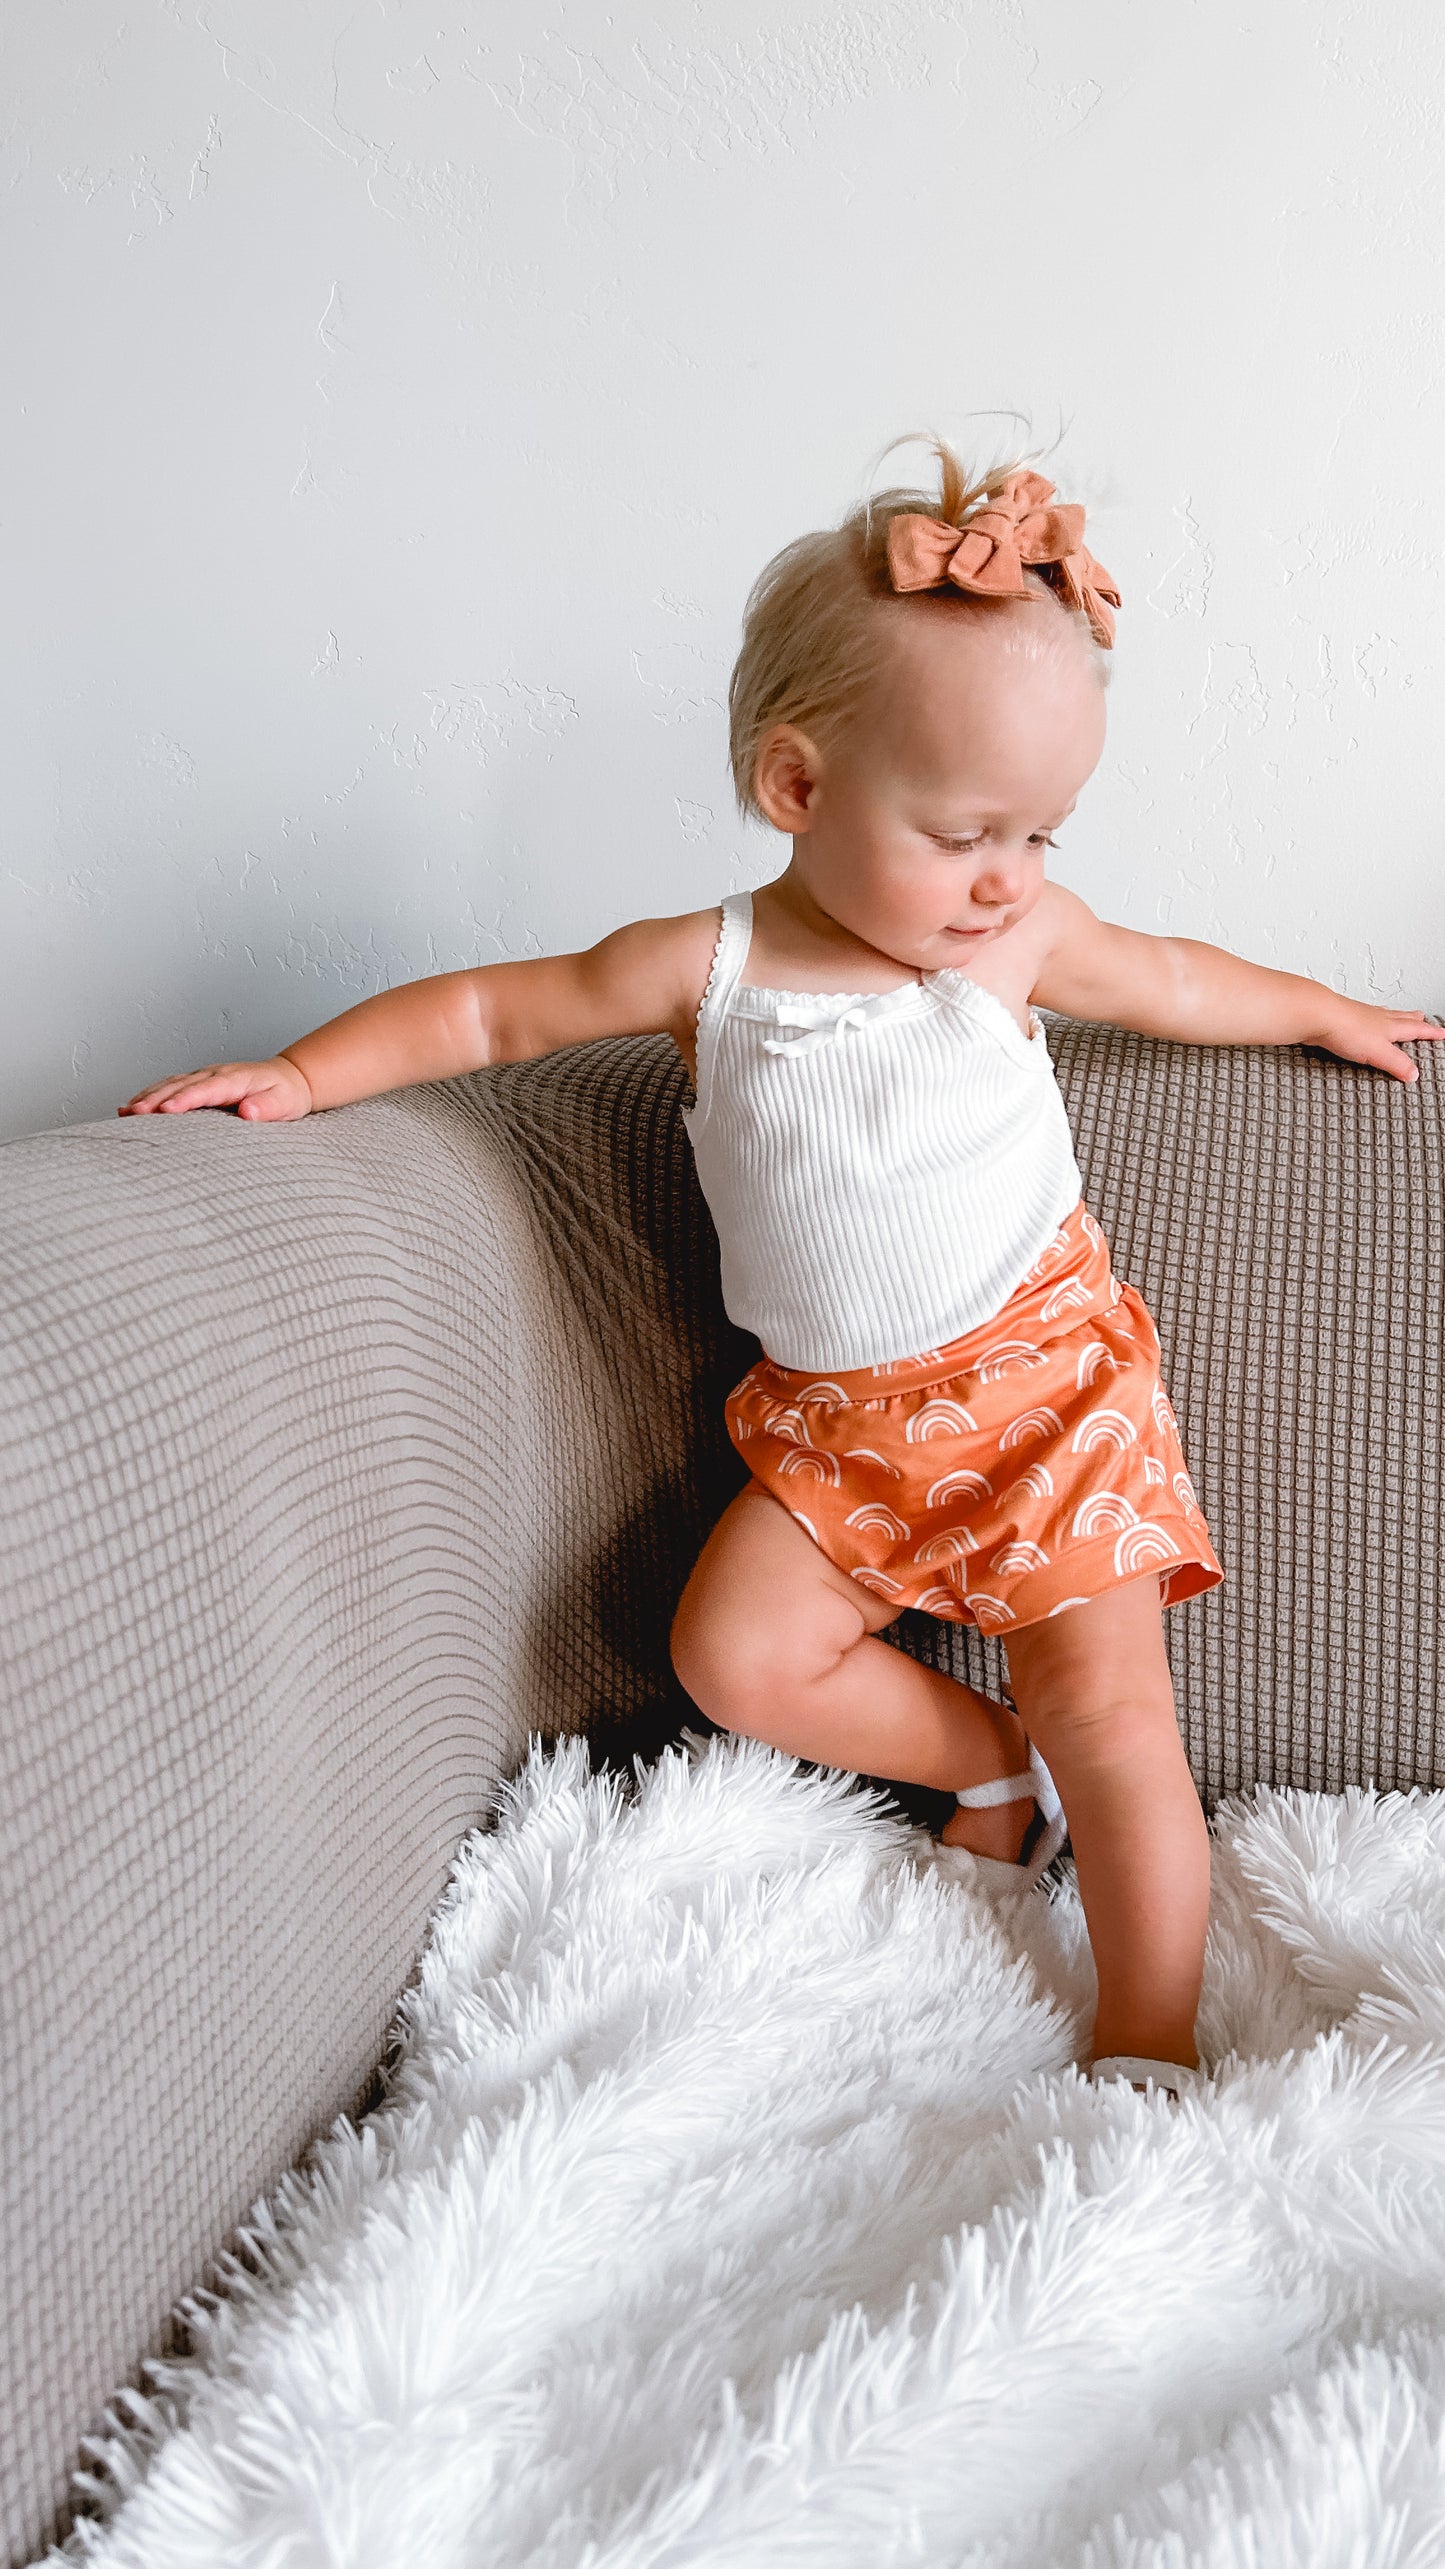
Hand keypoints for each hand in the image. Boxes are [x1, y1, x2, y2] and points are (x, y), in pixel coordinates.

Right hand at [118, 1055, 312, 1119]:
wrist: (289, 1078)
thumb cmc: (286, 1094)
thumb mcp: (284, 1103)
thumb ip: (267, 1108)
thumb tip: (248, 1112)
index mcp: (234, 1079)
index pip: (205, 1090)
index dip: (184, 1100)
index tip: (165, 1110)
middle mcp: (215, 1074)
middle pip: (180, 1085)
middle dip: (155, 1098)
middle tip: (133, 1114)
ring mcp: (204, 1076)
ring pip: (170, 1084)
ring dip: (147, 1096)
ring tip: (124, 1112)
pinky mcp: (199, 1082)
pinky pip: (170, 1085)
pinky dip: (150, 1094)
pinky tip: (132, 1106)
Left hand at [1315, 999, 1444, 1085]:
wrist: (1317, 1015)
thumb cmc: (1346, 1028)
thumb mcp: (1378, 1051)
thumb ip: (1396, 1063)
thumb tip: (1414, 1073)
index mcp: (1389, 1026)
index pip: (1415, 1029)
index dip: (1429, 1032)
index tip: (1442, 1033)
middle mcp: (1377, 1018)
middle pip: (1400, 1017)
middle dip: (1413, 1019)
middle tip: (1421, 1016)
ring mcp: (1359, 1017)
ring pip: (1382, 1015)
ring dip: (1393, 1016)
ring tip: (1397, 1015)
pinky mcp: (1342, 1020)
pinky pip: (1362, 1019)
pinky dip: (1369, 1020)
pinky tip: (1362, 1021)